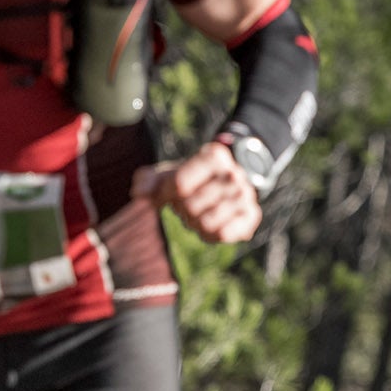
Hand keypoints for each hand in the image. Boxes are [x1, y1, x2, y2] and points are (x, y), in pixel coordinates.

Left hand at [133, 140, 262, 242]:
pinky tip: (211, 226)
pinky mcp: (252, 216)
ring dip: (195, 223)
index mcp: (215, 156)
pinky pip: (222, 234)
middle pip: (191, 206)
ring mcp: (246, 195)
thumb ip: (148, 182)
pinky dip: (210, 235)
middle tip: (187, 204)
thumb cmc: (190, 181)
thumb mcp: (168, 175)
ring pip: (206, 222)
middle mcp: (235, 173)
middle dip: (183, 210)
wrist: (225, 185)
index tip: (167, 194)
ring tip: (199, 213)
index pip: (179, 184)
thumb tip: (139, 193)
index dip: (165, 195)